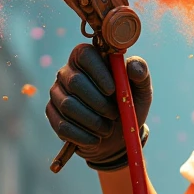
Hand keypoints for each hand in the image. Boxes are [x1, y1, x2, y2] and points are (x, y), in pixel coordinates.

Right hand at [46, 44, 152, 170]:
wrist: (116, 136)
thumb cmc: (128, 105)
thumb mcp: (141, 91)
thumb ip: (141, 75)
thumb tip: (132, 66)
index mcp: (89, 59)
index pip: (84, 54)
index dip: (99, 73)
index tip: (113, 90)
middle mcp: (68, 72)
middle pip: (75, 82)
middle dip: (99, 103)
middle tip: (114, 114)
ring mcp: (57, 92)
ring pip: (68, 105)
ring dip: (93, 121)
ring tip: (107, 128)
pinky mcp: (52, 113)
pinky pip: (62, 125)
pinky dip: (83, 135)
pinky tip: (95, 139)